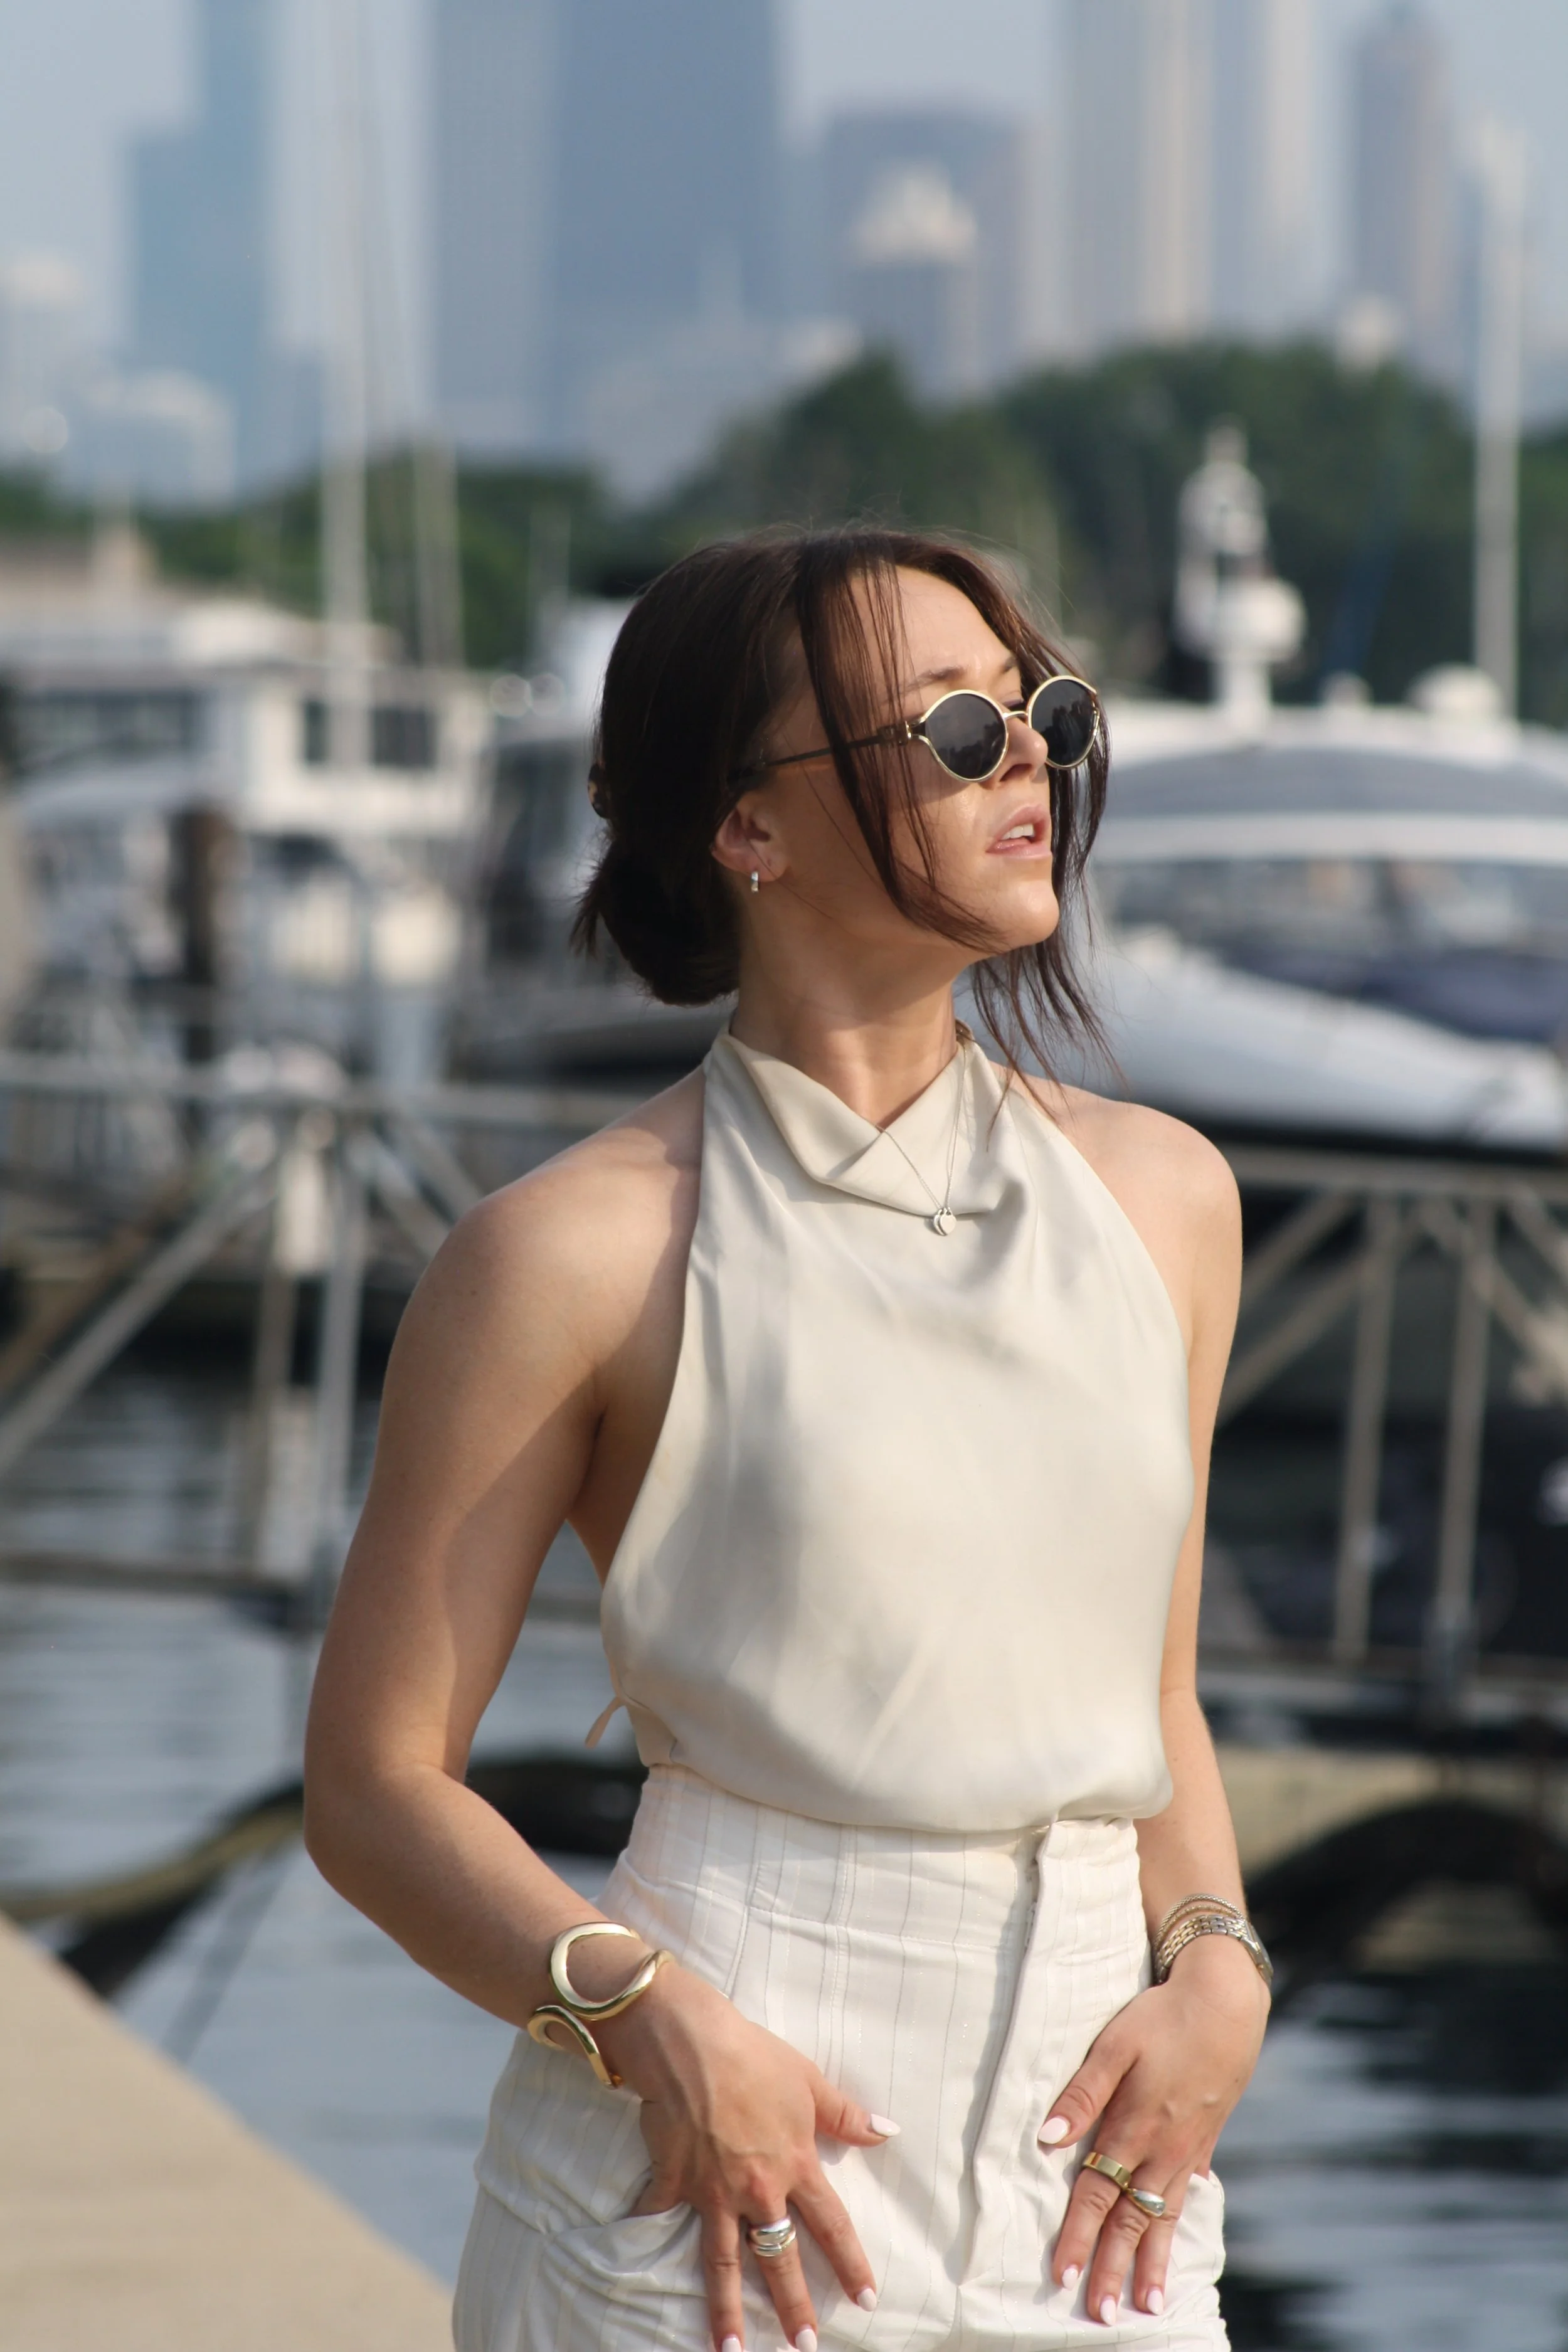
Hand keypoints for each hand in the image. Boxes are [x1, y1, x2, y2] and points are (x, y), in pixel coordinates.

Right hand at [599, 1961, 893, 2351]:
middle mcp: (757, 2189)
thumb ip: (846, 2115)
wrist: (690, 2042)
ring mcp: (713, 2191)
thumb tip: (888, 2133)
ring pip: (723, 2261)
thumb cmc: (754, 2056)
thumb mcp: (809, 2081)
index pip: (831, 2226)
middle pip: (778, 2258)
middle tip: (803, 2346)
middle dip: (793, 2306)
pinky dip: (647, 2228)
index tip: (866, 2300)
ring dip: (727, 2309)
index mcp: (795, 2166)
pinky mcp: (674, 2181)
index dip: (850, 2264)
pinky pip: (660, 2213)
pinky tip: (637, 2245)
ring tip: (732, 2350)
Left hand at [1039, 1934, 1267, 2325]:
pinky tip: (1172, 2238)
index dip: (1078, 2235)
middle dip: (1115, 2268)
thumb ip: (1081, 2093)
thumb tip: (1046, 2138)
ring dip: (1153, 2261)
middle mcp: (1163, 2148)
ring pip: (1165, 2217)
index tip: (1062, 2275)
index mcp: (1135, 2126)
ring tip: (1147, 2304)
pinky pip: (1189, 2193)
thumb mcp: (1115, 2044)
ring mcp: (1189, 2148)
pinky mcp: (1206, 2138)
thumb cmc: (1161, 2016)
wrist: (1225, 2001)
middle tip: (1101, 2314)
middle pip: (1132, 2219)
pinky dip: (1178, 2223)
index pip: (1098, 2194)